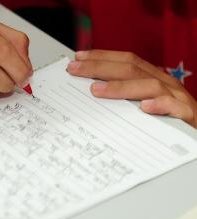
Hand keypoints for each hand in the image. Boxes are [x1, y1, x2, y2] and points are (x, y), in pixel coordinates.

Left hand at [67, 50, 196, 126]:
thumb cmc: (167, 119)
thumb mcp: (144, 103)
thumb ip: (124, 96)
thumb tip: (91, 90)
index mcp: (152, 78)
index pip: (126, 61)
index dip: (102, 57)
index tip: (78, 58)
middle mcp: (163, 83)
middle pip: (131, 68)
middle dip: (100, 67)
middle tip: (75, 69)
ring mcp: (175, 98)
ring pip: (149, 85)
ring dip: (121, 87)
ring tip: (96, 90)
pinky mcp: (186, 115)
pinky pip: (173, 107)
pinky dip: (159, 105)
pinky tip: (143, 108)